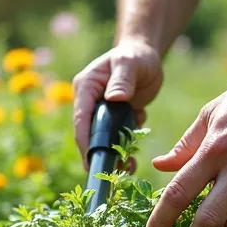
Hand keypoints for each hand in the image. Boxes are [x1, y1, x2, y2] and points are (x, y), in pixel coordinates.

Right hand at [73, 39, 163, 168]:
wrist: (145, 56)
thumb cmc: (135, 55)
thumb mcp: (130, 63)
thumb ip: (122, 79)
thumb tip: (114, 98)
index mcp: (86, 87)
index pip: (81, 117)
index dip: (84, 140)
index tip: (90, 160)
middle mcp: (89, 101)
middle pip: (90, 133)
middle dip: (101, 152)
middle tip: (112, 171)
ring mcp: (102, 111)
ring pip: (105, 138)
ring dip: (117, 153)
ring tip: (130, 167)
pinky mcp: (115, 118)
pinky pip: (119, 137)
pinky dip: (128, 145)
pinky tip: (137, 147)